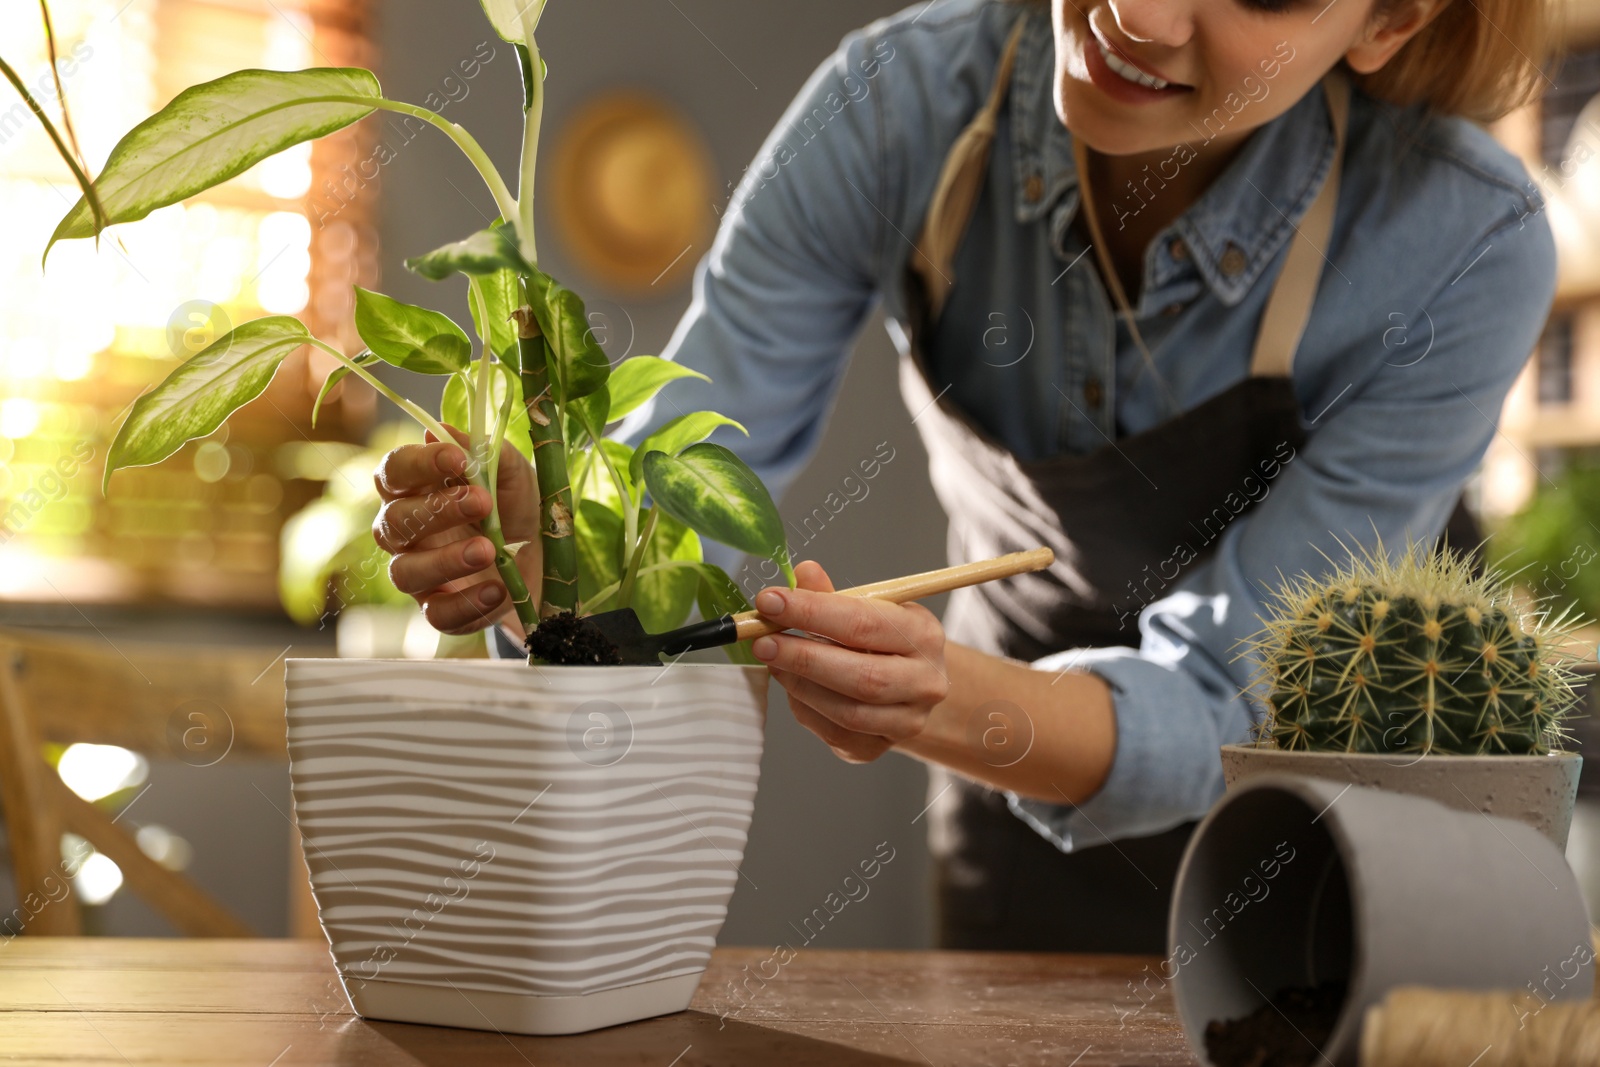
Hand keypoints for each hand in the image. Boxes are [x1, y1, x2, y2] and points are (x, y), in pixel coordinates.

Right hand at [372, 428, 540, 634]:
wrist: (542, 560)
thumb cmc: (515, 507)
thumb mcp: (514, 475)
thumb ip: (485, 453)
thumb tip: (444, 432)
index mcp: (414, 488)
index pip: (394, 471)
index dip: (419, 463)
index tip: (458, 460)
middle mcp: (403, 531)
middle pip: (393, 521)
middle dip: (437, 510)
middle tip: (482, 503)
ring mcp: (417, 572)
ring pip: (404, 572)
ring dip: (446, 560)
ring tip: (489, 551)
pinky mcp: (437, 608)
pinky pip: (436, 614)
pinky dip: (466, 604)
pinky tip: (497, 590)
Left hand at [751, 560, 949, 762]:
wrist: (906, 686)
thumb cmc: (882, 640)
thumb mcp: (866, 608)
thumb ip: (832, 595)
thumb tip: (803, 573)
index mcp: (923, 635)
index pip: (864, 623)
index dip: (812, 612)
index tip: (770, 602)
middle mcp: (924, 682)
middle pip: (862, 675)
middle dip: (804, 657)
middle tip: (763, 641)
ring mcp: (906, 721)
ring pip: (847, 711)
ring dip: (800, 685)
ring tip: (774, 661)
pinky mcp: (878, 748)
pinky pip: (835, 734)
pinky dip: (805, 709)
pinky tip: (792, 687)